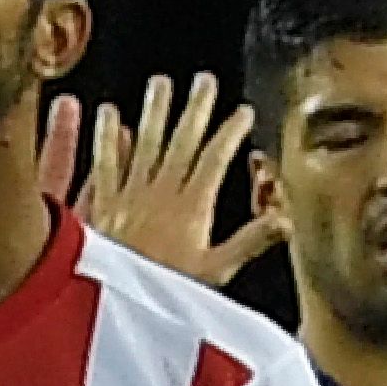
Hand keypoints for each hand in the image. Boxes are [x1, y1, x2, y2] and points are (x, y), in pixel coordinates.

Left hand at [50, 74, 282, 285]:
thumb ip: (250, 241)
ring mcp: (129, 195)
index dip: (230, 133)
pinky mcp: (103, 203)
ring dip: (153, 111)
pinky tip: (108, 114)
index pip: (214, 159)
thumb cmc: (167, 291)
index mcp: (192, 208)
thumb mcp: (218, 272)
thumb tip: (284, 220)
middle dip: (195, 108)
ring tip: (160, 83)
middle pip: (180, 141)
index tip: (242, 112)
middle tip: (204, 81)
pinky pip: (105, 162)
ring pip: (144, 143)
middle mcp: (160, 193)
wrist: (113, 304)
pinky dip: (107, 137)